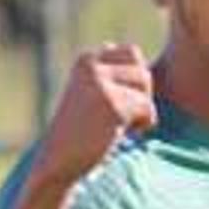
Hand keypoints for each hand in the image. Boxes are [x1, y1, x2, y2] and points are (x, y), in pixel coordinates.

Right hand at [40, 41, 157, 183]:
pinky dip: (141, 124)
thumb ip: (106, 72)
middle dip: (140, 95)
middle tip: (118, 116)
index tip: (113, 102)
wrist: (60, 162)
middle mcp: (90, 65)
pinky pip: (148, 108)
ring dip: (140, 110)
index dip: (134, 81)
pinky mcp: (111, 104)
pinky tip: (118, 134)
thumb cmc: (80, 132)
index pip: (132, 53)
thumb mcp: (90, 93)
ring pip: (147, 86)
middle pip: (143, 70)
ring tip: (116, 124)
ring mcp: (100, 83)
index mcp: (86, 60)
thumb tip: (119, 47)